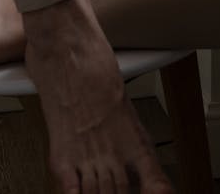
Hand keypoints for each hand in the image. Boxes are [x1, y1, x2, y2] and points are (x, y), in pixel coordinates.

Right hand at [24, 0, 173, 191]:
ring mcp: (87, 150)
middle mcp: (112, 143)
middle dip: (118, 191)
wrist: (66, 40)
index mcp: (130, 127)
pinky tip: (77, 192)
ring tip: (95, 187)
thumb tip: (107, 119)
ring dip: (97, 192)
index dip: (157, 190)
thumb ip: (114, 110)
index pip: (152, 174)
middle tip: (116, 186)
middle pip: (120, 189)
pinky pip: (71, 189)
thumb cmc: (88, 53)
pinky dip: (75, 193)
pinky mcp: (62, 150)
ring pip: (98, 193)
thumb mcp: (114, 83)